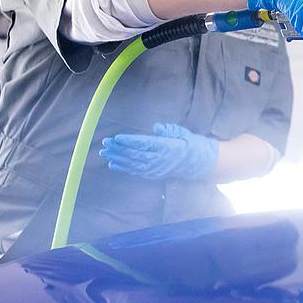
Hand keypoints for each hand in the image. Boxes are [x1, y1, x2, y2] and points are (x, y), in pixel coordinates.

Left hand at [100, 122, 218, 180]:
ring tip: (105, 153)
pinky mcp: (153, 174)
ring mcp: (155, 169)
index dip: (129, 141)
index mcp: (166, 147)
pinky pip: (136, 171)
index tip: (117, 137)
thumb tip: (156, 127)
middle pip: (135, 154)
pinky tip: (113, 164)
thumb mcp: (182, 132)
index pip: (144, 144)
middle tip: (105, 143)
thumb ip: (168, 130)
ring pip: (133, 164)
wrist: (198, 163)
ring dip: (117, 158)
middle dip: (118, 149)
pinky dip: (124, 168)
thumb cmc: (189, 143)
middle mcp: (159, 160)